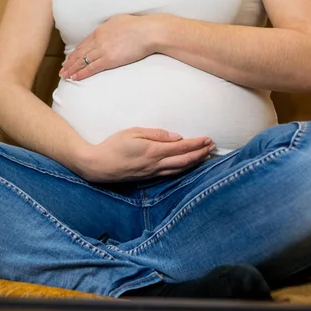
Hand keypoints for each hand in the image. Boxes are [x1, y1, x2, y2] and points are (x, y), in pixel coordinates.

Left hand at [59, 14, 154, 80]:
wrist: (147, 32)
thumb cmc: (138, 26)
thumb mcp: (119, 21)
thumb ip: (110, 27)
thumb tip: (109, 30)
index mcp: (100, 30)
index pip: (83, 44)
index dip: (74, 52)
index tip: (68, 58)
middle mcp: (98, 40)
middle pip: (80, 53)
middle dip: (69, 62)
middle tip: (62, 69)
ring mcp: (102, 50)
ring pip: (82, 61)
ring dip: (72, 69)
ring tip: (64, 76)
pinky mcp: (108, 60)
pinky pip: (91, 68)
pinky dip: (81, 73)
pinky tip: (74, 77)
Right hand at [75, 127, 215, 182]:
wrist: (98, 166)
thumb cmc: (114, 145)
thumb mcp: (134, 133)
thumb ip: (156, 134)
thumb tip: (177, 137)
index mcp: (153, 151)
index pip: (182, 148)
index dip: (197, 144)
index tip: (208, 138)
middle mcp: (156, 165)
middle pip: (185, 161)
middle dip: (200, 154)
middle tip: (212, 147)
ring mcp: (153, 173)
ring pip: (180, 170)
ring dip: (194, 163)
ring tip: (205, 156)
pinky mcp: (148, 178)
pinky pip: (171, 174)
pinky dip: (183, 170)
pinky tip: (187, 166)